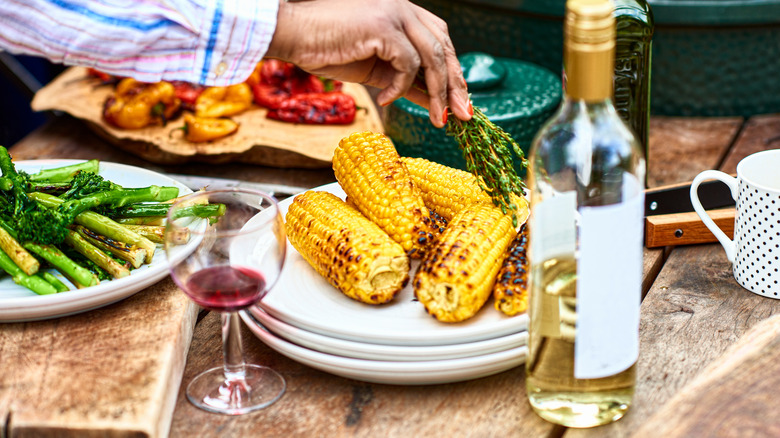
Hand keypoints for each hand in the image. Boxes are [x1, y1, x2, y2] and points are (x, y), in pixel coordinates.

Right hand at [267, 0, 471, 126]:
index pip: (440, 40)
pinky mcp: (384, 26)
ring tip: (438, 119)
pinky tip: (386, 100)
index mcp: (403, 13)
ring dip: (437, 93)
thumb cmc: (325, 49)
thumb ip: (404, 79)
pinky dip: (401, 88)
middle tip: (464, 115)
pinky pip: (407, 64)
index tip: (460, 100)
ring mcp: (395, 13)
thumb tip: (432, 100)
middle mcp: (403, 8)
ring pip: (433, 57)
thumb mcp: (375, 69)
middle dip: (455, 84)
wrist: (292, 35)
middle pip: (444, 47)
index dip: (452, 70)